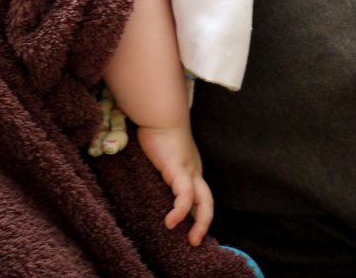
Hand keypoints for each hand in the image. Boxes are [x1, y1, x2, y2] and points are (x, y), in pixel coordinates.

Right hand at [135, 123, 212, 245]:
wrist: (161, 114)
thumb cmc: (158, 130)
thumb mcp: (160, 155)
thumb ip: (158, 168)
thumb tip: (147, 176)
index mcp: (190, 169)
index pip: (199, 196)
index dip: (197, 214)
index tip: (190, 230)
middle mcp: (194, 171)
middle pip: (207, 201)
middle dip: (204, 222)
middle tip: (194, 241)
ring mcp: (189, 170)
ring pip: (204, 201)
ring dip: (200, 223)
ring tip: (191, 240)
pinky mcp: (179, 169)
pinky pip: (185, 195)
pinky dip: (181, 210)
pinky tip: (170, 222)